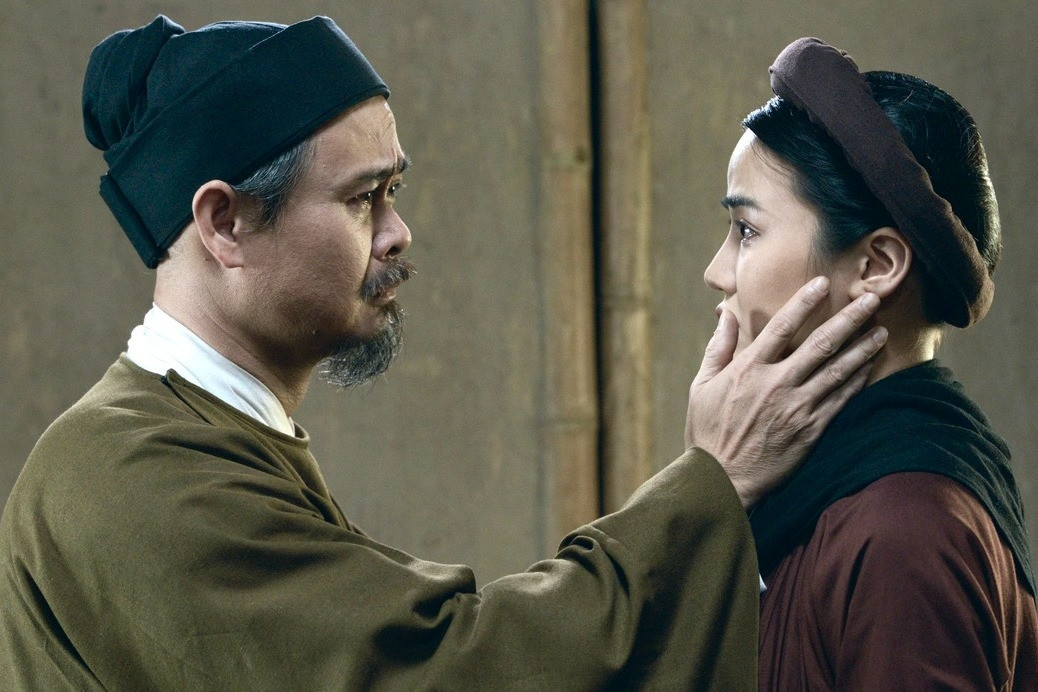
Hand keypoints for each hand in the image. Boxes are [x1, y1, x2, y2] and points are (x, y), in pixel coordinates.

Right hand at [685, 277, 886, 507]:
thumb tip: (725, 313)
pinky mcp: (810, 430)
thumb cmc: (707, 432)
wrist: (722, 479)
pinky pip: (840, 400)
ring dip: (862, 348)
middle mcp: (776, 384)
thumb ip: (718, 347)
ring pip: (838, 371)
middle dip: (849, 318)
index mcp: (748, 369)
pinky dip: (856, 380)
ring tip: (881, 329)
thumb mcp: (701, 385)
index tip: (823, 283)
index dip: (804, 302)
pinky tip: (869, 366)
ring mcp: (796, 408)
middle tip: (872, 298)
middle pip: (821, 344)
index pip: (781, 326)